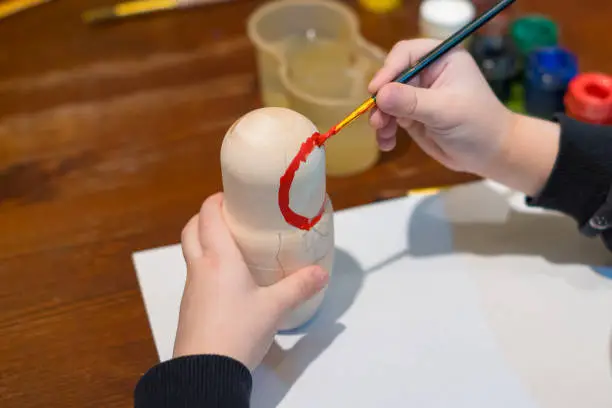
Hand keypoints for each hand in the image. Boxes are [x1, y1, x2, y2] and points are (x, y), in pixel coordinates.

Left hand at [173, 193, 328, 370]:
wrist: (205, 371)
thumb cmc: (239, 330)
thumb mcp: (274, 308)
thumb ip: (299, 287)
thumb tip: (321, 273)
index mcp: (218, 258)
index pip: (208, 215)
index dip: (217, 200)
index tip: (234, 196)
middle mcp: (200, 267)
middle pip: (192, 229)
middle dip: (207, 216)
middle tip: (232, 217)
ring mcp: (191, 288)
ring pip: (191, 251)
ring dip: (205, 240)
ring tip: (234, 246)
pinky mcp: (190, 306)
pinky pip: (196, 274)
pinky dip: (207, 265)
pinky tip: (229, 280)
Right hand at [369, 38, 517, 176]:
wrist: (491, 154)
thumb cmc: (478, 125)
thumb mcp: (445, 111)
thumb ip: (412, 102)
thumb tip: (379, 95)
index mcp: (441, 59)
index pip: (405, 54)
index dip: (388, 70)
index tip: (376, 90)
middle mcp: (427, 73)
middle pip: (391, 78)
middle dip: (382, 99)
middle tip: (377, 120)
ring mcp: (418, 95)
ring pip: (387, 100)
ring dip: (381, 117)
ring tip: (384, 135)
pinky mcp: (412, 115)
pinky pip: (390, 118)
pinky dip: (385, 131)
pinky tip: (388, 144)